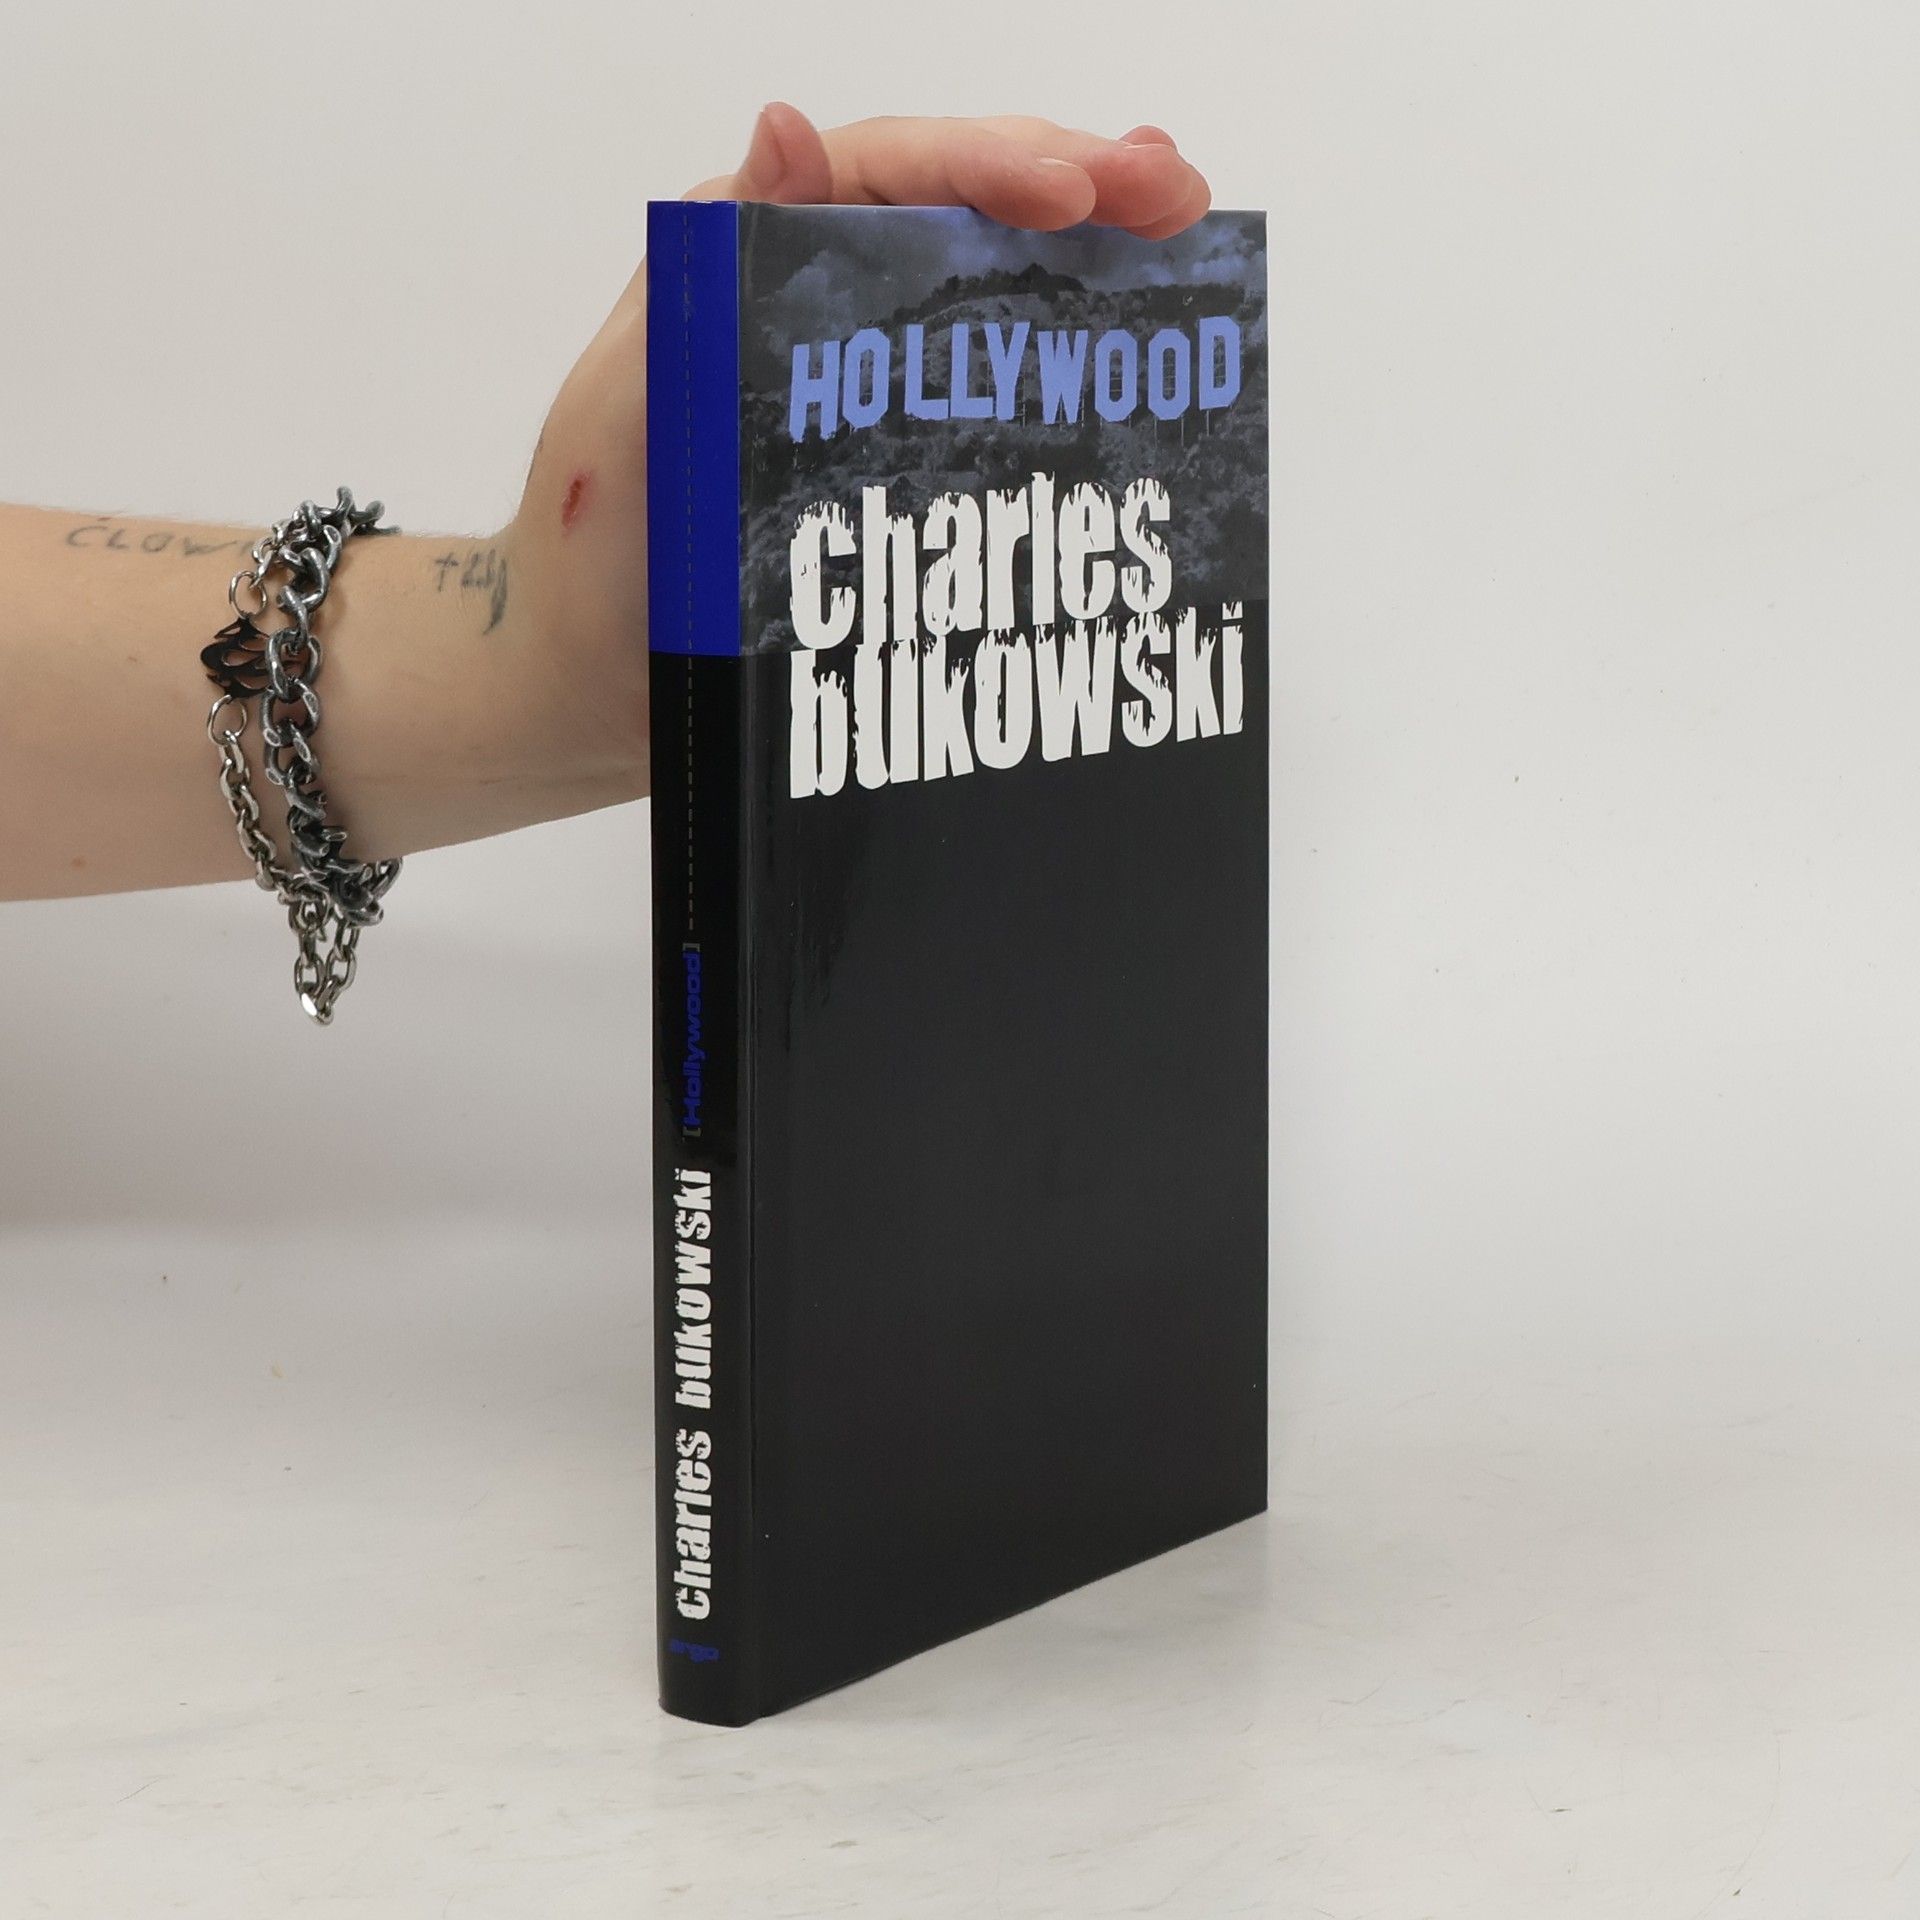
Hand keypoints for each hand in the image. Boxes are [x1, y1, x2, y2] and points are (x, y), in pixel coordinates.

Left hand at [502, 106, 1215, 787]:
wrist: (594, 683)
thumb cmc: (595, 550)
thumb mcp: (629, 406)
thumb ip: (696, 280)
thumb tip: (788, 125)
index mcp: (749, 259)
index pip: (886, 174)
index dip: (988, 167)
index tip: (1074, 194)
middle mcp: (817, 299)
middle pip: (960, 208)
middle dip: (1075, 184)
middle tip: (1175, 190)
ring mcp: (866, 379)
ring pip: (991, 283)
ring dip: (1092, 248)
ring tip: (1180, 221)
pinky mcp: (895, 455)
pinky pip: (992, 386)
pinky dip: (1068, 354)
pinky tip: (1134, 337)